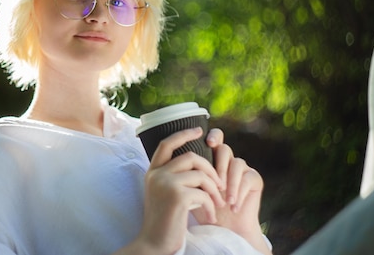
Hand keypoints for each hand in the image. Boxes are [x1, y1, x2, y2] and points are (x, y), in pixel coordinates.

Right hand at [135, 128, 225, 253]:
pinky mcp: (177, 196)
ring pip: (201, 174)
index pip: (166, 143)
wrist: (155, 245)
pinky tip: (210, 217)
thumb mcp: (164, 194)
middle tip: (220, 185)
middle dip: (211, 169)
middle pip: (191, 156)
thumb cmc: (165, 222)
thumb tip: (197, 162)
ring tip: (218, 203)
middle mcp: (156, 174)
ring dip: (214, 189)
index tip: (199, 130)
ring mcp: (165, 184)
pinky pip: (204, 193)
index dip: (183, 134)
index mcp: (152, 172)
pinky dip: (212, 205)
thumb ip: (173, 177)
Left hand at [193, 128, 270, 253]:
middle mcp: (228, 159)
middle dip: (219, 165)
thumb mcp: (192, 188)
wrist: (222, 229)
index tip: (208, 142)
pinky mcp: (254, 178)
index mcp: (212, 157)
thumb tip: (176, 158)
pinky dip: (239, 193)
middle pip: (225, 149)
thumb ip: (189, 172)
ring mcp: (242, 168)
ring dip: (230, 183)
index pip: (215, 138)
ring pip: (237, 163)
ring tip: (225, 200)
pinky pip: (248, 178)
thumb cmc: (203, 207)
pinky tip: (234, 206)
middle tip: (217, 182)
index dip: (213, 136)